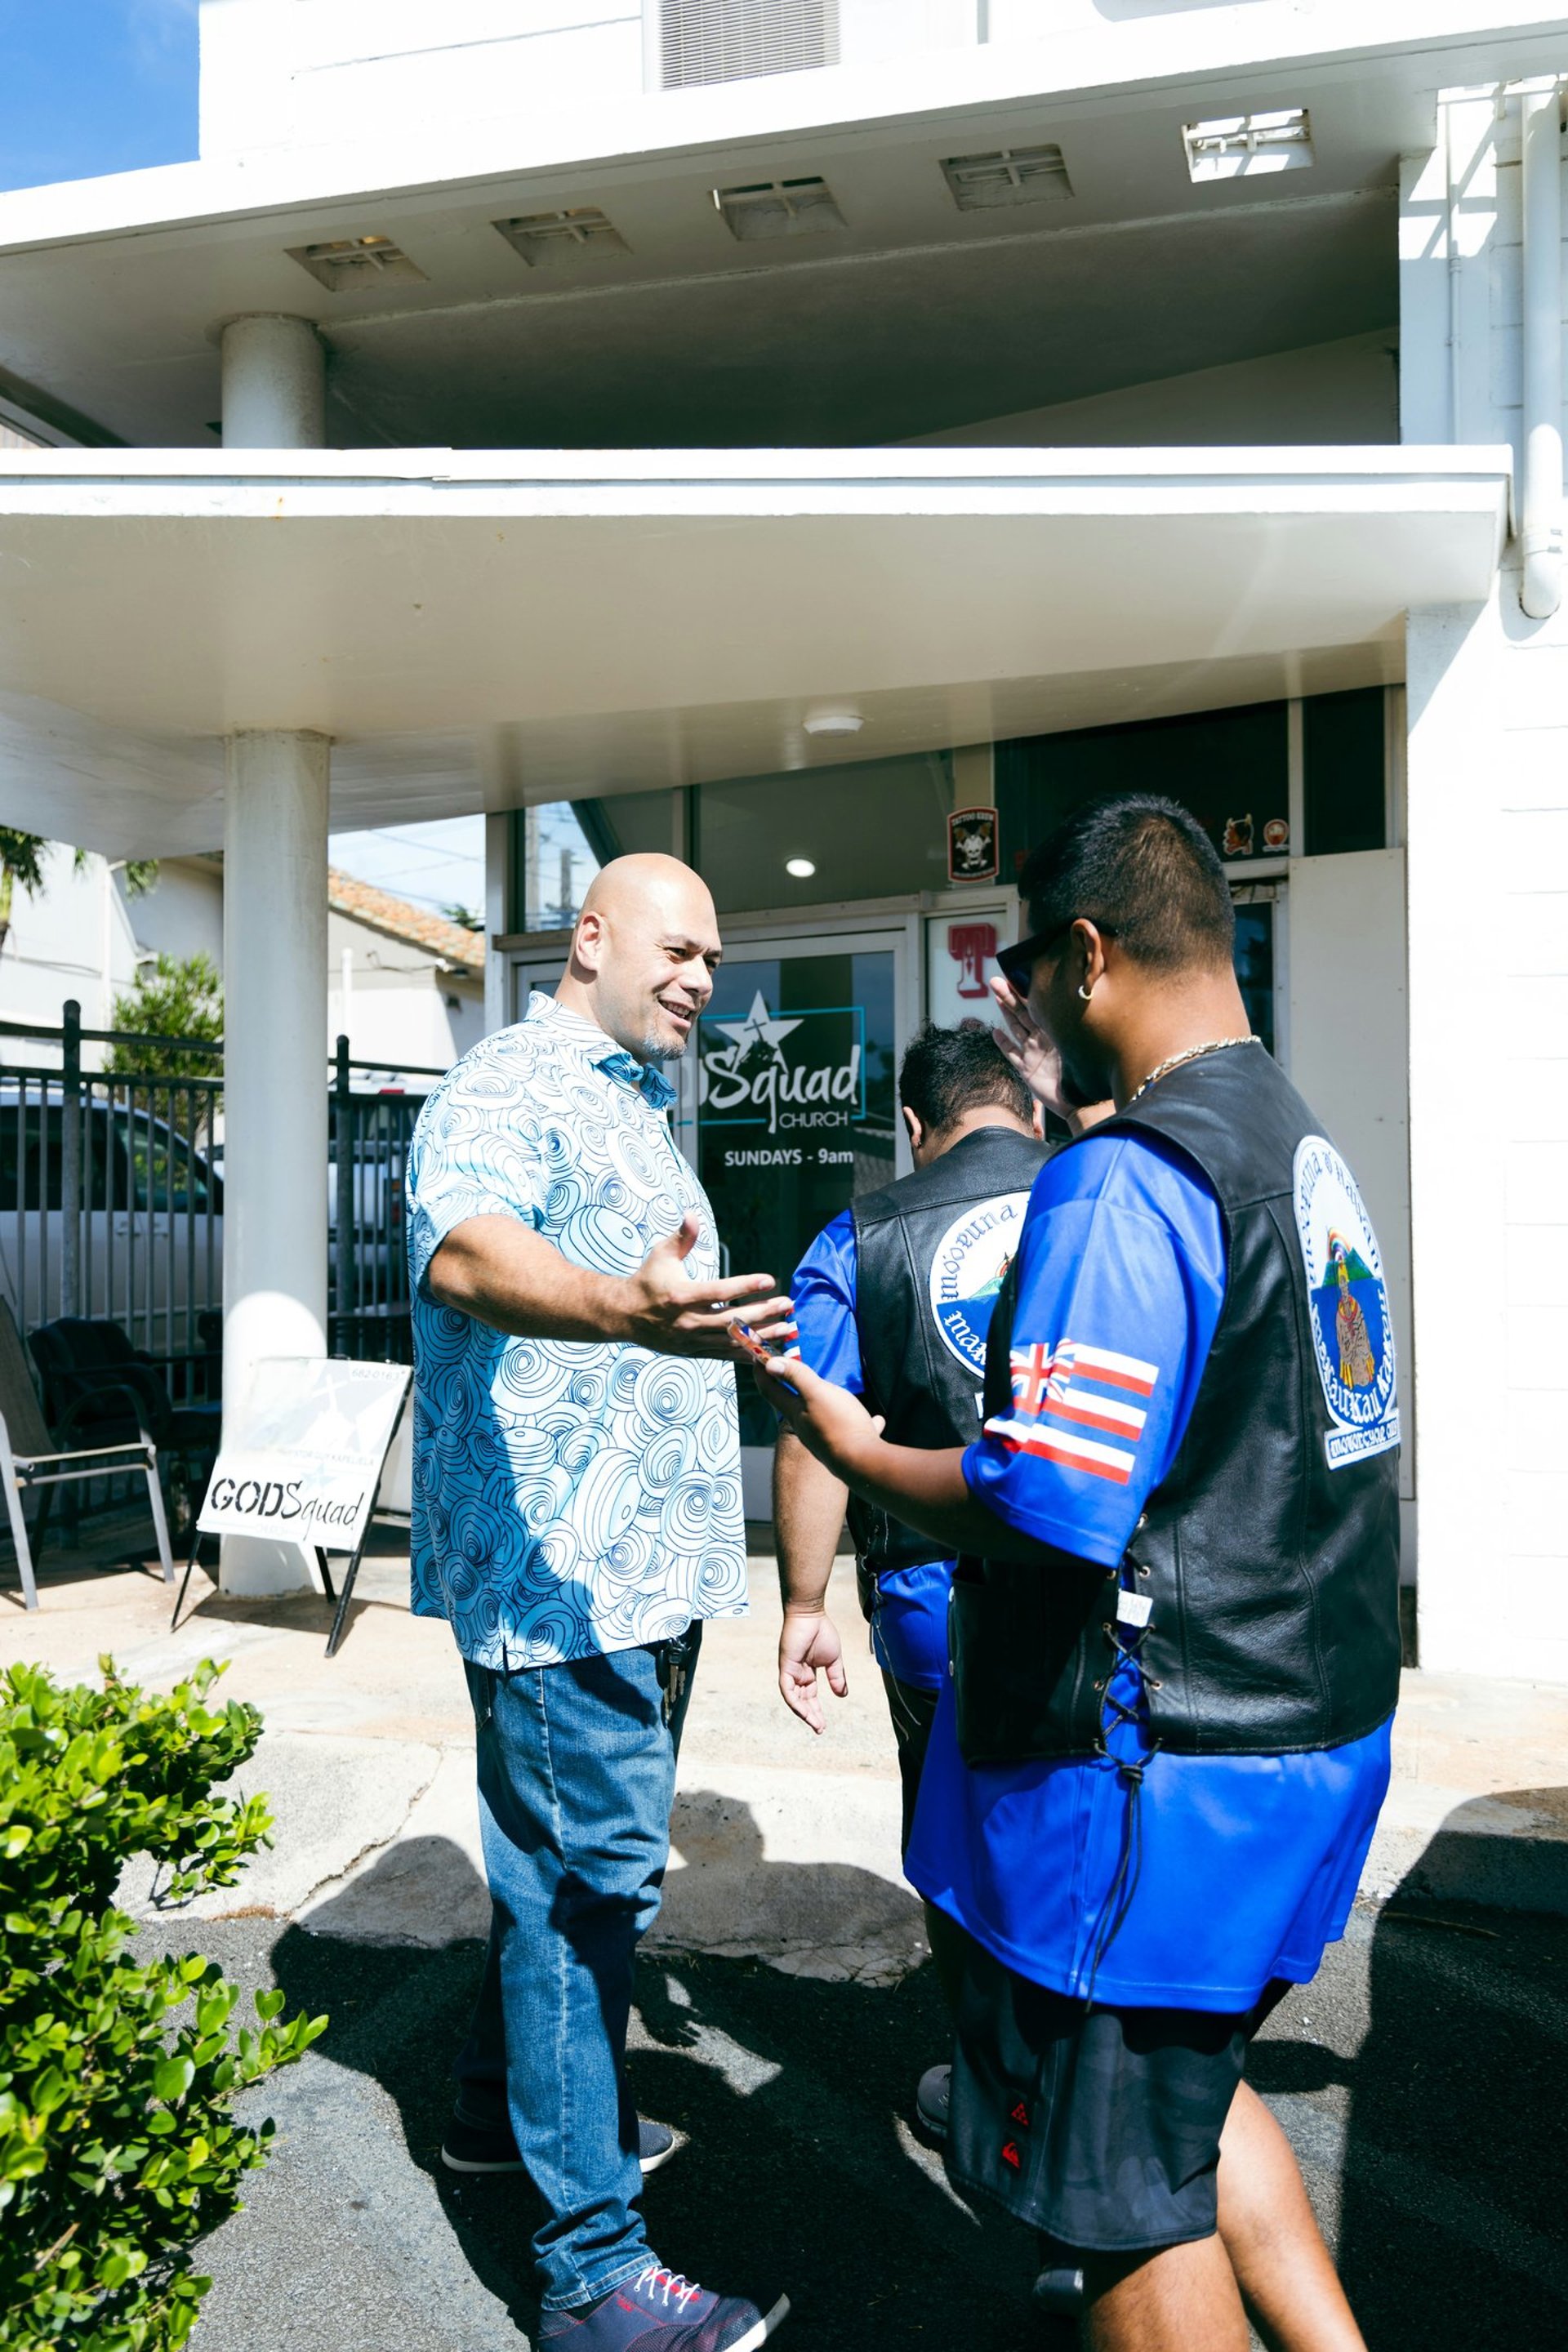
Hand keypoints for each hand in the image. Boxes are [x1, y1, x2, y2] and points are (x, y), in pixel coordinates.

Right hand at [620, 1214, 793, 1359]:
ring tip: (787, 1327)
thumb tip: (692, 1214)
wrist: (625, 1315)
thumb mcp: (661, 1255)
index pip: (720, 1291)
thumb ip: (681, 1237)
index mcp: (681, 1296)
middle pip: (733, 1319)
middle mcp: (687, 1321)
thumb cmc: (647, 1280)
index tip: (770, 1279)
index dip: (747, 1285)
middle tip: (787, 1304)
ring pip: (732, 1341)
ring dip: (762, 1335)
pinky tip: (768, 1349)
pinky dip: (747, 1354)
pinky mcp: (693, 1352)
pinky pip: (724, 1355)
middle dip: (764, 1312)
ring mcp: (691, 1340)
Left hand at [755, 1350, 884, 1476]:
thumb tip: (769, 1363)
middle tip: (790, 1369)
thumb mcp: (817, 1393)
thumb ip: (796, 1377)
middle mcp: (805, 1428)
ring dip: (822, 1405)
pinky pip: (852, 1431)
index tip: (757, 1357)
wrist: (862, 1464)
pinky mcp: (845, 1448)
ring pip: (821, 1418)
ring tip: (831, 1393)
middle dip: (789, 1386)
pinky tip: (876, 1420)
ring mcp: (824, 1440)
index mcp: (795, 1413)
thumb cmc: (839, 1425)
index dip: (761, 1372)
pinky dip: (860, 1422)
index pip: (770, 1390)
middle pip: (793, 1405)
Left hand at [778, 1605, 847, 1733]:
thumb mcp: (833, 1660)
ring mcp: (790, 1671)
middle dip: (811, 1716)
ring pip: (794, 1699)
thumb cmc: (821, 1632)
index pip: (810, 1697)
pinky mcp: (785, 1667)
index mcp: (807, 1673)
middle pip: (802, 1701)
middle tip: (820, 1729)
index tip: (824, 1725)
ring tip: (815, 1725)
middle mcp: (797, 1675)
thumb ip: (837, 1677)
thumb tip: (842, 1696)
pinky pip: (787, 1689)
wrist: (811, 1614)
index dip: (816, 1711)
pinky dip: (794, 1702)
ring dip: (804, 1713)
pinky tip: (804, 1712)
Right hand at [988, 973, 1074, 1123]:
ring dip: (1006, 1012)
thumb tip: (1072, 999)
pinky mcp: (1027, 1069)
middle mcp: (1043, 1039)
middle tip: (995, 981)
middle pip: (1022, 1013)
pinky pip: (1012, 1053)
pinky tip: (996, 1032)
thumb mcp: (1077, 1044)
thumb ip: (1069, 1026)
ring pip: (1016, 1028)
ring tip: (996, 996)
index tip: (1016, 976)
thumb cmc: (1086, 1073)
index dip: (1025, 991)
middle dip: (1009, 996)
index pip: (1037, 1006)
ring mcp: (1034, 1053)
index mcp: (1056, 1030)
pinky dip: (1003, 1043)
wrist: (1081, 1102)